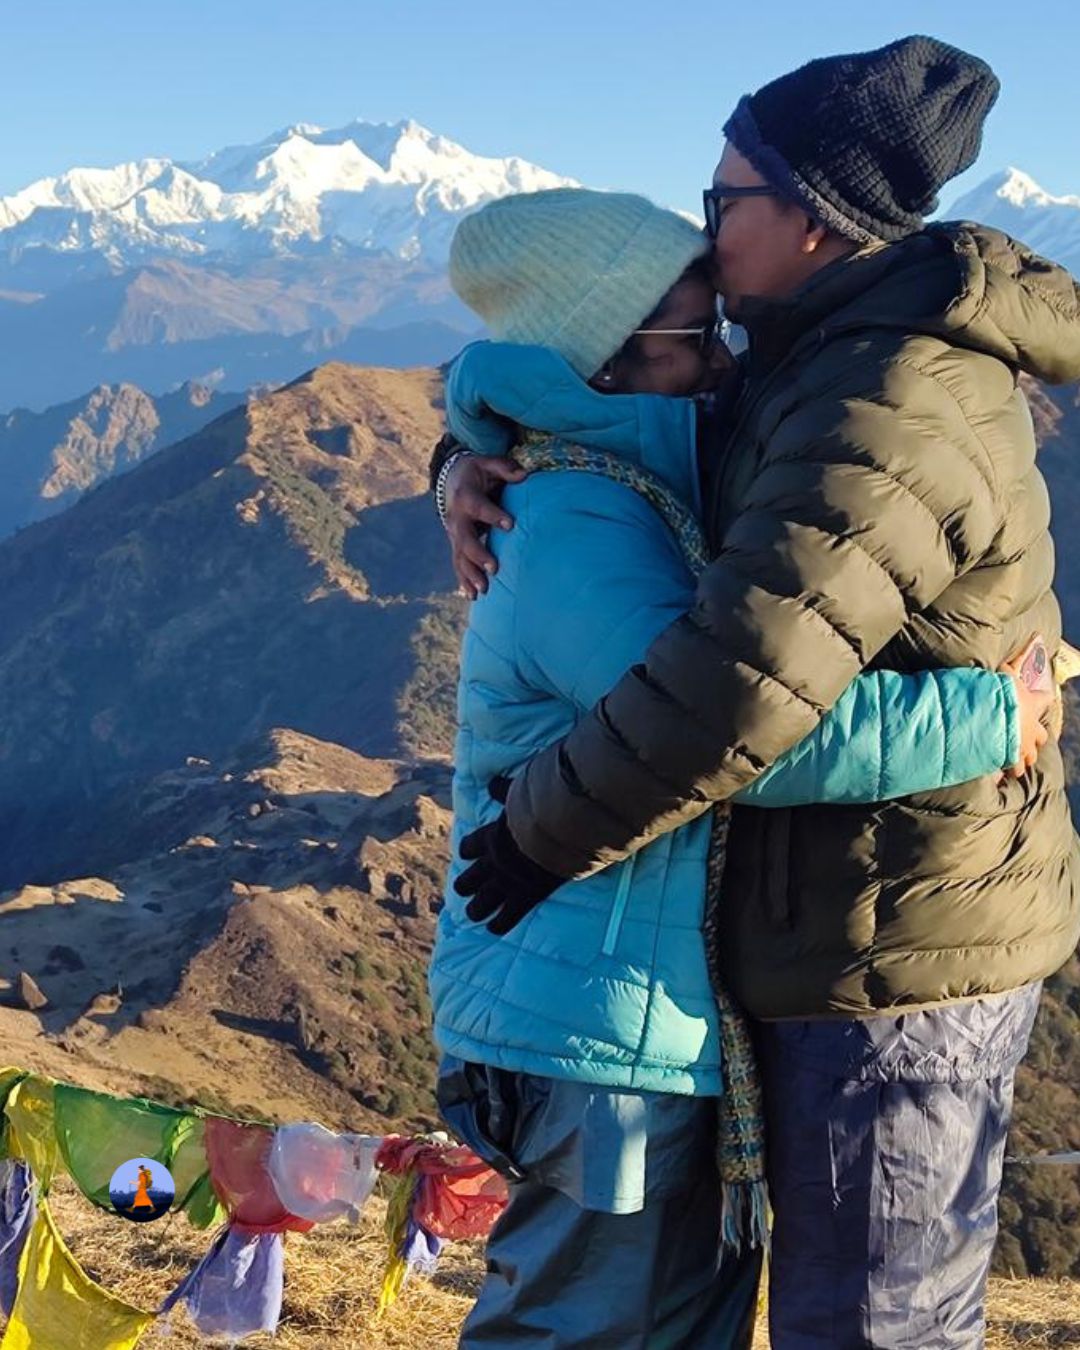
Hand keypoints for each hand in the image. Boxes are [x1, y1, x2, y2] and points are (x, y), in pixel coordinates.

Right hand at [446, 456, 526, 598]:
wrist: (452, 480)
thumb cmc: (477, 472)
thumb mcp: (487, 463)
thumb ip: (505, 468)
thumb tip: (524, 475)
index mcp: (466, 496)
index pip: (478, 507)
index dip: (493, 515)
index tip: (510, 524)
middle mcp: (457, 518)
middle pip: (465, 539)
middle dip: (478, 554)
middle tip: (494, 568)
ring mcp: (455, 534)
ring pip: (460, 557)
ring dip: (470, 574)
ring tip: (483, 590)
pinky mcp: (457, 545)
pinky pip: (458, 564)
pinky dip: (464, 581)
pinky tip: (472, 597)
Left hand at [453, 779, 563, 934]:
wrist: (557, 831)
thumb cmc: (539, 807)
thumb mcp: (517, 793)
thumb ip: (503, 789)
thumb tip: (491, 781)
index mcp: (490, 837)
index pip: (469, 847)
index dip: (467, 850)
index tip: (466, 853)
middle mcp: (493, 863)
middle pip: (469, 879)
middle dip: (465, 885)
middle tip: (463, 889)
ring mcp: (507, 883)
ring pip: (482, 902)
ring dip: (476, 909)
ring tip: (474, 914)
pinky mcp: (525, 897)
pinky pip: (507, 917)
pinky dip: (499, 924)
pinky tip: (494, 928)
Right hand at [1000, 651, 1053, 778]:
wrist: (995, 717)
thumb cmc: (1001, 694)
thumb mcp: (1006, 673)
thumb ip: (1013, 663)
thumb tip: (1033, 638)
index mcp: (1031, 705)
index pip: (1043, 698)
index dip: (1042, 697)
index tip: (1043, 696)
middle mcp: (1031, 728)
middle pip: (1041, 736)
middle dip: (1036, 737)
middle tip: (1028, 737)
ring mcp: (1022, 746)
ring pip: (1029, 756)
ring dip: (1024, 758)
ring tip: (1017, 762)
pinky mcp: (1010, 760)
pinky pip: (1010, 769)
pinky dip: (1005, 770)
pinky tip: (999, 775)